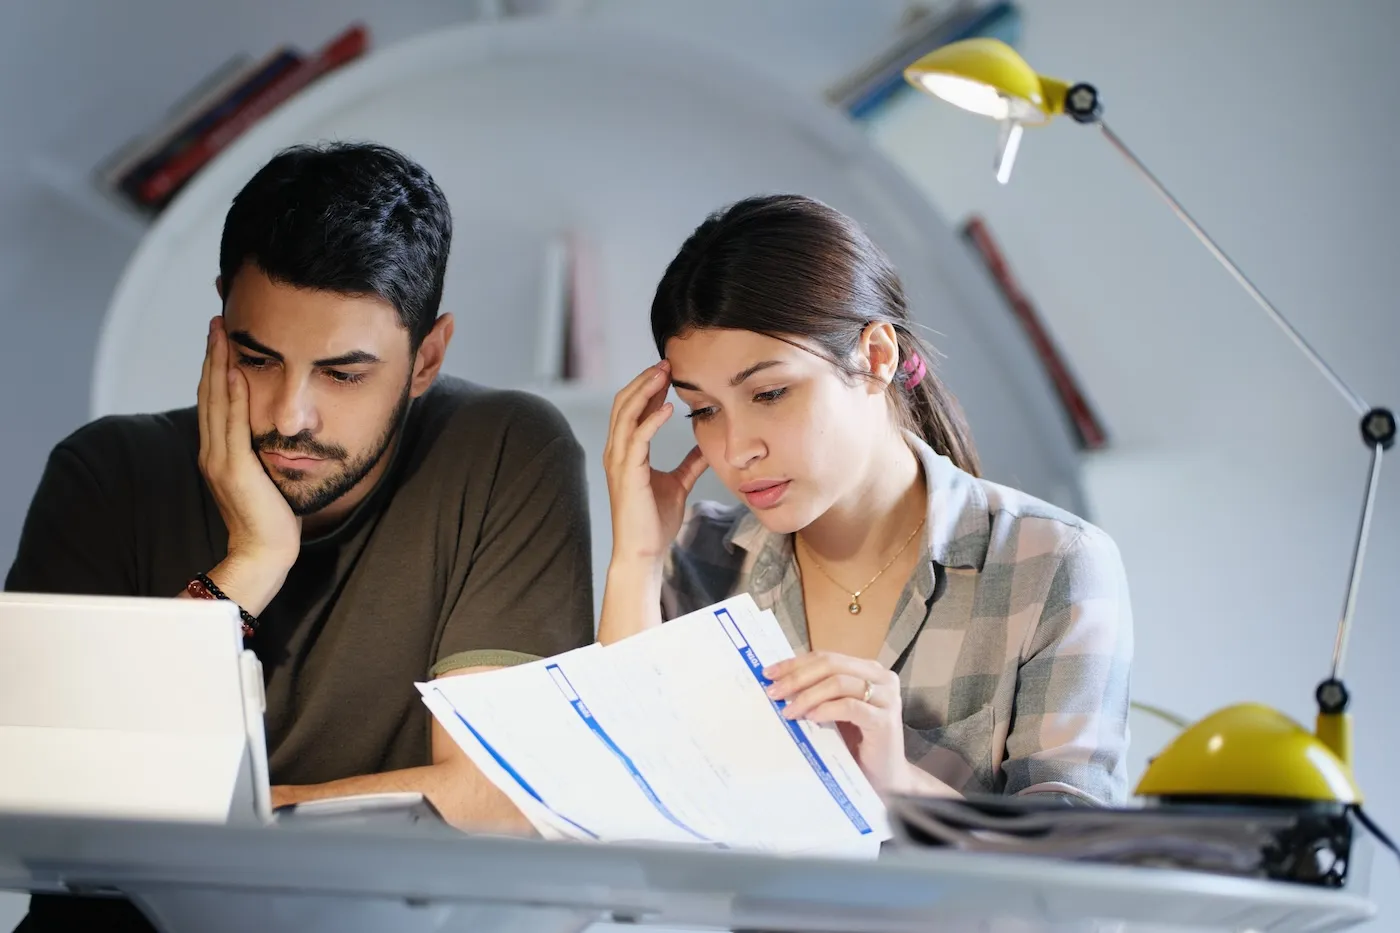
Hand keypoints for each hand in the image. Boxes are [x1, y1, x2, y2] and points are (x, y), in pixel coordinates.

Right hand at [197, 317, 299, 609]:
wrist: (265, 552)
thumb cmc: (271, 518)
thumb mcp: (263, 475)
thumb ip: (258, 451)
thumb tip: (272, 429)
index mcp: (217, 452)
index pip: (214, 400)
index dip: (215, 367)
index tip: (221, 338)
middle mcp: (212, 452)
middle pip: (209, 393)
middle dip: (212, 356)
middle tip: (216, 321)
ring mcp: (219, 460)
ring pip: (216, 402)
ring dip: (218, 365)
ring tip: (221, 333)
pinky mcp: (234, 469)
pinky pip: (232, 425)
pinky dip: (233, 396)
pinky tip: (236, 371)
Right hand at [603, 361, 707, 565]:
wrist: (643, 552)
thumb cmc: (654, 521)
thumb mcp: (677, 483)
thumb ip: (688, 463)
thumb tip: (705, 448)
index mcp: (625, 452)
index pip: (631, 409)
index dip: (647, 388)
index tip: (668, 372)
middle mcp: (616, 452)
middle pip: (624, 403)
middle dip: (644, 380)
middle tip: (666, 363)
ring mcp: (618, 462)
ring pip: (626, 414)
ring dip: (645, 390)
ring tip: (665, 374)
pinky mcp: (628, 474)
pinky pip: (637, 439)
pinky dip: (651, 420)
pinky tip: (668, 408)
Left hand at [764, 652, 907, 793]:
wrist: (884, 777)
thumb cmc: (856, 744)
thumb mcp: (833, 712)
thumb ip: (817, 693)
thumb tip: (777, 683)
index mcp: (867, 669)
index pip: (825, 657)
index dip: (795, 663)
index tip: (769, 674)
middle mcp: (881, 677)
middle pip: (831, 665)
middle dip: (797, 677)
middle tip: (774, 693)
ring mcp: (886, 697)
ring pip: (839, 683)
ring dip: (808, 695)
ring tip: (789, 711)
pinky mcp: (885, 720)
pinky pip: (850, 707)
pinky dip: (827, 710)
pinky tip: (811, 718)